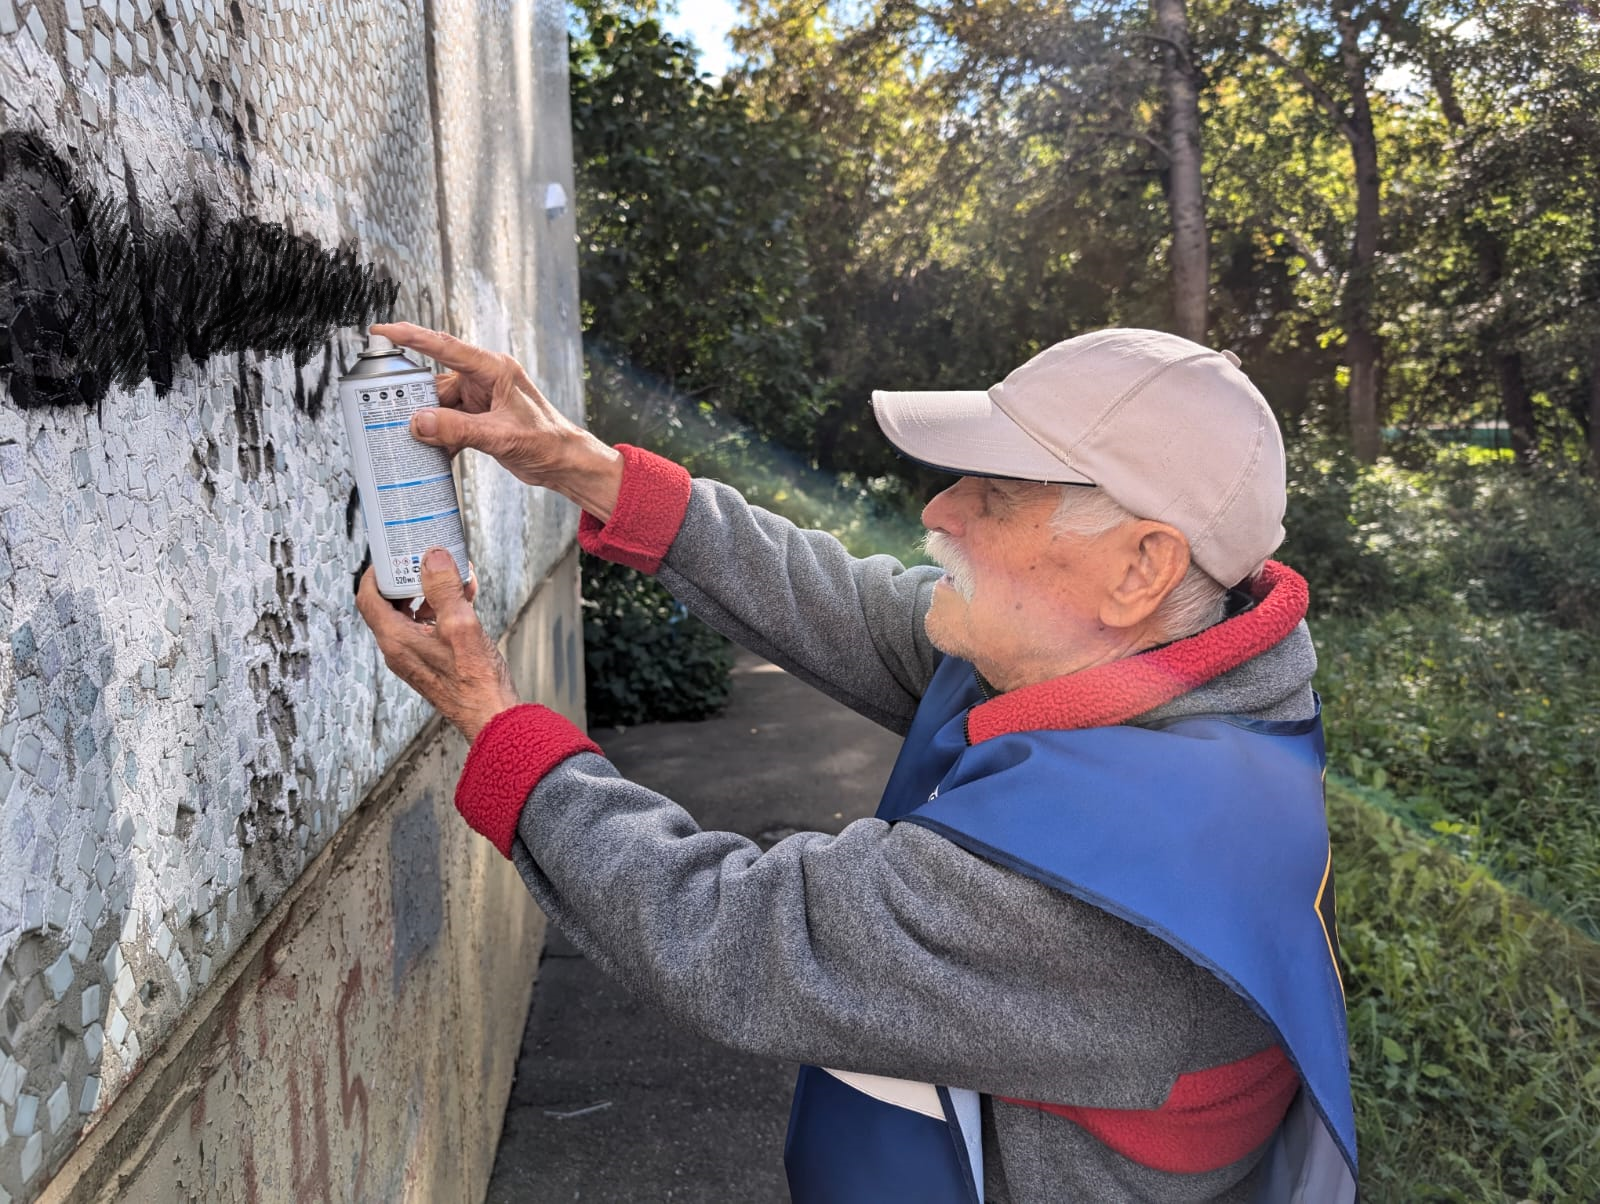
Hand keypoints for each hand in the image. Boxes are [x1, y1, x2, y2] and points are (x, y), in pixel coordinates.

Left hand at [355, 547, 520, 741]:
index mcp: (396, 640)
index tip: (393, 555)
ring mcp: (414, 657)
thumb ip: (443, 589)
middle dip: (407, 577)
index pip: (368, 597)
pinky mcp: (430, 661)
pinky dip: (440, 609)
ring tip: (452, 575)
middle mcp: (399, 649)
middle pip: (389, 603)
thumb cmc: (475, 680)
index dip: (377, 572)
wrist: (491, 715)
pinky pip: (426, 627)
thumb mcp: (460, 626)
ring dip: (429, 592)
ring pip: (410, 614)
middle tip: (424, 559)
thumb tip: (431, 557)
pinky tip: (464, 598)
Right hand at [370, 322, 623, 520]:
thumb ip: (458, 429)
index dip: (411, 336)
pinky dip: (441, 438)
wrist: (565, 463)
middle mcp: (486, 379)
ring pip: (440, 407)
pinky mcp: (480, 418)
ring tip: (418, 443)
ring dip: (430, 426)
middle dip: (417, 403)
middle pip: (437, 384)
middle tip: (394, 417)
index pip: (445, 347)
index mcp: (494, 369)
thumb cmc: (546, 441)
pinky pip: (449, 423)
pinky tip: (436, 454)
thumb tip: (419, 423)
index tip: (382, 331)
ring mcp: (481, 398)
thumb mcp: (500, 436)